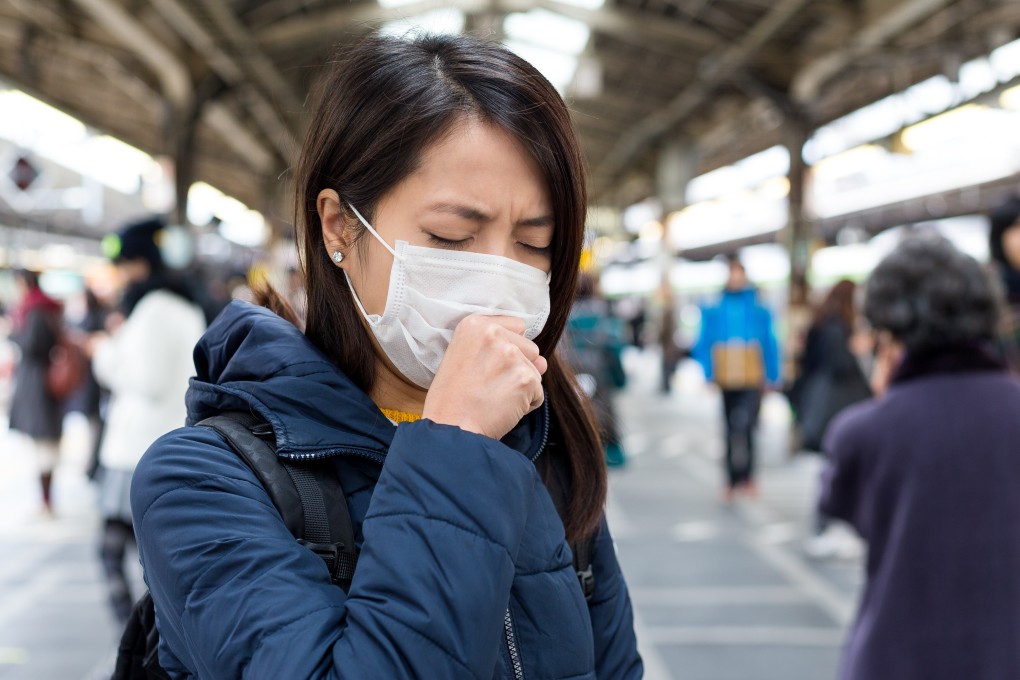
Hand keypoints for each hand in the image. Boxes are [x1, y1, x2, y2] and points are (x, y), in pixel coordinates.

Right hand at [423, 314, 546, 439]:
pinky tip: (503, 409)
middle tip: (490, 385)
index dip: (508, 347)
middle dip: (518, 367)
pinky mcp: (525, 378)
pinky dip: (526, 404)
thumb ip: (501, 349)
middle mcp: (493, 334)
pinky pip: (538, 392)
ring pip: (536, 371)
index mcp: (474, 325)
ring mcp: (511, 355)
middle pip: (530, 348)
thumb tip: (543, 361)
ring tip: (495, 397)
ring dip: (522, 386)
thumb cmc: (452, 399)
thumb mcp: (463, 358)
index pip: (517, 326)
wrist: (450, 428)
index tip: (489, 364)